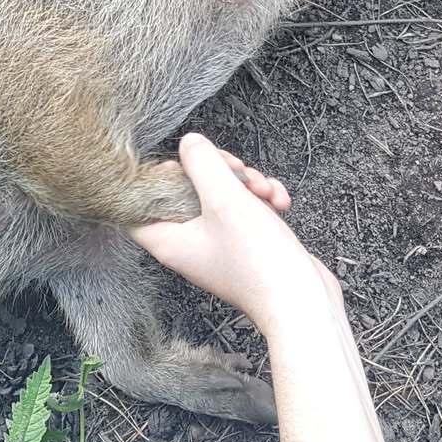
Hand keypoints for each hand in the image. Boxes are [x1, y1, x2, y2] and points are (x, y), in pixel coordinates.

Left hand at [131, 133, 338, 332]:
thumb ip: (202, 164)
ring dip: (247, 184)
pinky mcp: (244, 243)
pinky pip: (246, 208)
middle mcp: (189, 244)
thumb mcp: (225, 200)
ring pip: (222, 195)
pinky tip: (278, 203)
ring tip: (264, 192)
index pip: (138, 207)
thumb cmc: (259, 262)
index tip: (177, 165)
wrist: (302, 299)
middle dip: (217, 172)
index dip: (153, 180)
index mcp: (170, 241)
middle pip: (187, 191)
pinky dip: (263, 200)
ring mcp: (218, 244)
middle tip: (235, 172)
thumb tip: (190, 143)